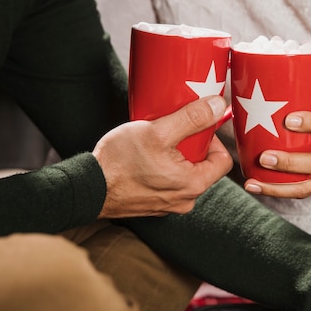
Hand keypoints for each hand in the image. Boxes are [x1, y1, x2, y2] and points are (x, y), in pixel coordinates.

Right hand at [93, 96, 232, 217]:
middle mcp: (185, 200)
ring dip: (177, 157)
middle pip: (204, 167)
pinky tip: (146, 157)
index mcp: (193, 185)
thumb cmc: (119, 161)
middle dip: (192, 146)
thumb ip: (191, 118)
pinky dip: (163, 168)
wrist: (88, 188)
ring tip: (157, 143)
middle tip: (172, 132)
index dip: (213, 139)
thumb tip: (217, 105)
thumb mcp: (158, 131)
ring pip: (185, 174)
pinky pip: (169, 183)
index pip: (223, 160)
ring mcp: (170, 205)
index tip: (194, 127)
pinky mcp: (154, 205)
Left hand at [244, 111, 310, 198]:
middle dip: (288, 162)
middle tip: (264, 157)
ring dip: (277, 187)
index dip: (310, 122)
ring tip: (253, 183)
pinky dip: (280, 191)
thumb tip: (268, 99)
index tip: (288, 119)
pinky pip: (303, 192)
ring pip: (307, 187)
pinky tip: (259, 187)